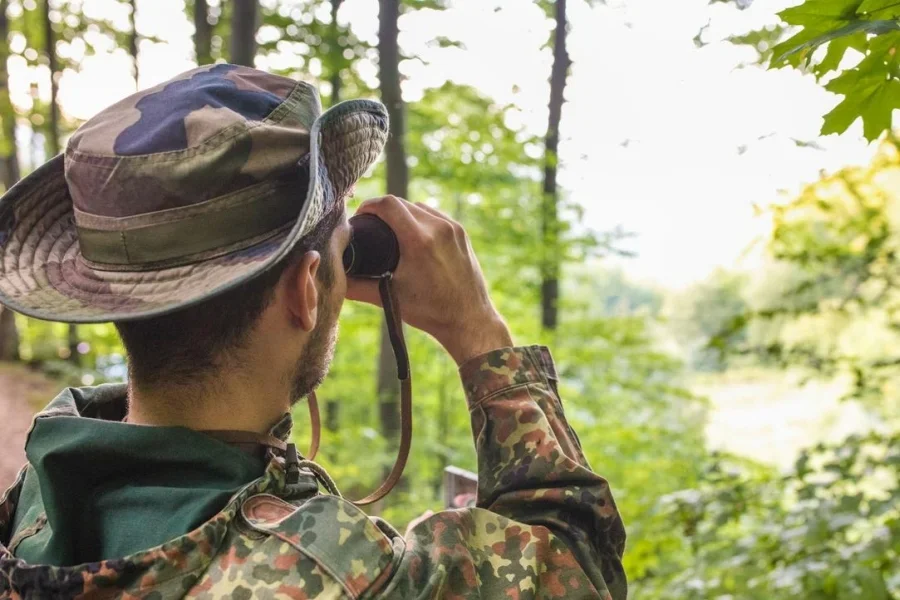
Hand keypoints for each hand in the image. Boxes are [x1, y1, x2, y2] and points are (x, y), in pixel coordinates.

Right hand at [345, 196, 512, 364]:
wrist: (469, 320)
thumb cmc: (430, 312)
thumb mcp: (389, 297)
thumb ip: (356, 286)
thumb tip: (334, 278)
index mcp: (419, 240)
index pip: (388, 204)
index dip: (369, 206)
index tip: (360, 216)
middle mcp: (438, 228)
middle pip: (402, 202)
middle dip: (383, 210)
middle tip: (371, 225)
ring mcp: (453, 229)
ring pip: (419, 206)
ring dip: (402, 212)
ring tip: (390, 228)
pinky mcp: (462, 233)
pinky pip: (435, 216)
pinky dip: (420, 219)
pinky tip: (413, 232)